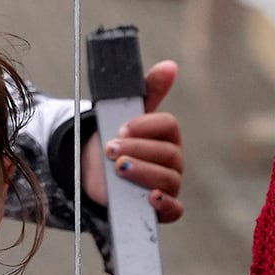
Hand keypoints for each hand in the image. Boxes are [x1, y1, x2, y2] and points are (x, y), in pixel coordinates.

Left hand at [82, 60, 185, 222]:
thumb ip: (148, 89)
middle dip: (138, 150)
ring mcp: (169, 184)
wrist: (99, 170)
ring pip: (168, 179)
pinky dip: (165, 204)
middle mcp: (173, 160)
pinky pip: (175, 209)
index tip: (122, 127)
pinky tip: (150, 197)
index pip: (169, 126)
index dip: (146, 126)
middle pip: (168, 154)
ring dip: (143, 172)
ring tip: (119, 168)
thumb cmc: (118, 138)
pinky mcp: (162, 208)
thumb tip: (170, 66)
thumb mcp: (127, 112)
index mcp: (167, 135)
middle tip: (111, 149)